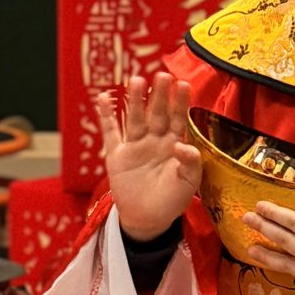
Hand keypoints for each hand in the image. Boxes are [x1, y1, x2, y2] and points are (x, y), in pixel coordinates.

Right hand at [104, 72, 201, 240]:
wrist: (148, 218)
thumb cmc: (173, 199)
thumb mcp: (189, 182)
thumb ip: (190, 163)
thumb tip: (181, 145)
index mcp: (175, 144)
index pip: (179, 119)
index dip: (180, 102)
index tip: (183, 84)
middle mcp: (155, 140)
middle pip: (157, 113)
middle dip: (160, 95)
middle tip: (162, 76)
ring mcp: (135, 145)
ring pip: (136, 118)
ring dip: (136, 100)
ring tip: (136, 81)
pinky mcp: (117, 155)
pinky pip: (111, 132)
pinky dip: (106, 116)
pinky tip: (103, 98)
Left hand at [248, 176, 294, 294]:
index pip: (293, 223)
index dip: (275, 213)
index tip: (259, 205)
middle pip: (283, 242)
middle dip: (263, 228)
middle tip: (246, 219)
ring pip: (286, 266)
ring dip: (267, 256)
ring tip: (250, 251)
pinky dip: (294, 275)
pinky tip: (288, 272)